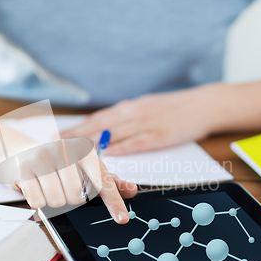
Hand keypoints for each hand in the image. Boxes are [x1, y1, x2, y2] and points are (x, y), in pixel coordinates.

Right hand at [14, 138, 136, 222]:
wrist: (27, 152)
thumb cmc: (64, 163)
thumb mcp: (88, 168)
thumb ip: (109, 182)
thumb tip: (131, 190)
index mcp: (85, 151)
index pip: (103, 183)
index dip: (114, 203)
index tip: (122, 219)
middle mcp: (65, 151)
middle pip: (77, 197)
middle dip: (72, 199)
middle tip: (65, 187)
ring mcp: (43, 158)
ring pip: (57, 201)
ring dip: (55, 201)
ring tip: (51, 185)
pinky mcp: (24, 168)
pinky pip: (37, 201)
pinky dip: (39, 200)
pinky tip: (38, 186)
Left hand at [60, 84, 229, 154]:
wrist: (204, 104)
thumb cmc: (174, 108)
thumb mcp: (147, 106)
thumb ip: (126, 117)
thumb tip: (106, 127)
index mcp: (130, 107)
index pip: (97, 118)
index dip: (76, 128)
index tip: (58, 135)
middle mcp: (134, 113)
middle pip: (100, 126)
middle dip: (76, 136)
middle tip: (56, 145)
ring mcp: (147, 124)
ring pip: (114, 135)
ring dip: (92, 144)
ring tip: (73, 153)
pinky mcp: (160, 136)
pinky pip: (137, 143)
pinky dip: (120, 149)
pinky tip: (108, 155)